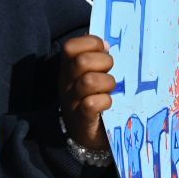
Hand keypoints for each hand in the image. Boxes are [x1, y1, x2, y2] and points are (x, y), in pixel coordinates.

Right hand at [59, 35, 114, 151]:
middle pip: (81, 61)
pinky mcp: (81, 119)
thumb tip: (108, 44)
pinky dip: (104, 101)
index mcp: (69, 68)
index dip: (91, 43)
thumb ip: (99, 58)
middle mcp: (67, 82)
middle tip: (111, 71)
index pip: (71, 46)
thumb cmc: (96, 97)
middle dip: (103, 62)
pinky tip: (108, 103)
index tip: (105, 50)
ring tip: (111, 89)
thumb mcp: (94, 74)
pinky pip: (90, 104)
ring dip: (106, 82)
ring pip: (88, 81)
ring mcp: (72, 101)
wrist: (90, 134)